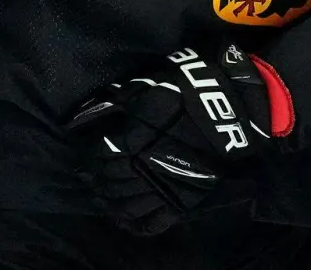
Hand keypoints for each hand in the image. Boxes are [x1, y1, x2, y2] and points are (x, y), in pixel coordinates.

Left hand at [67, 43, 292, 234]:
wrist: (232, 108)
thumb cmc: (187, 91)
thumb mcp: (147, 86)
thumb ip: (113, 103)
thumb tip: (78, 119)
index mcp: (131, 140)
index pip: (97, 156)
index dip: (88, 156)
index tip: (86, 155)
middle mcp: (142, 168)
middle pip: (108, 183)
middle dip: (97, 180)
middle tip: (93, 177)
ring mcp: (163, 187)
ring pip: (125, 205)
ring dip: (111, 202)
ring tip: (106, 196)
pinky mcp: (182, 200)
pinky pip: (153, 222)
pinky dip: (135, 224)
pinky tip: (126, 218)